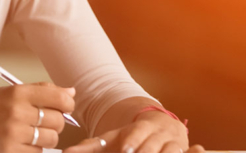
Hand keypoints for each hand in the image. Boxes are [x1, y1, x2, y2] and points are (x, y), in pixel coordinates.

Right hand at [0, 81, 75, 151]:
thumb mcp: (9, 92)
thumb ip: (40, 90)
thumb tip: (71, 92)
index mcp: (16, 93)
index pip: (58, 97)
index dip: (66, 103)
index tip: (64, 106)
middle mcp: (16, 112)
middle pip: (58, 121)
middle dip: (54, 123)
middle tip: (41, 122)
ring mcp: (14, 134)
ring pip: (51, 139)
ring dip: (45, 139)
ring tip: (29, 134)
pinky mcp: (11, 152)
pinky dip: (32, 150)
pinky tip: (19, 143)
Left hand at [64, 110, 194, 152]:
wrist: (164, 125)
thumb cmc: (133, 136)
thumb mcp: (113, 138)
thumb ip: (91, 146)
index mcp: (140, 128)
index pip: (136, 133)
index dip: (132, 141)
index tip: (125, 149)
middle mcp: (157, 134)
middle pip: (152, 145)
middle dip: (145, 151)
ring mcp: (173, 144)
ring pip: (170, 151)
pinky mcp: (183, 151)